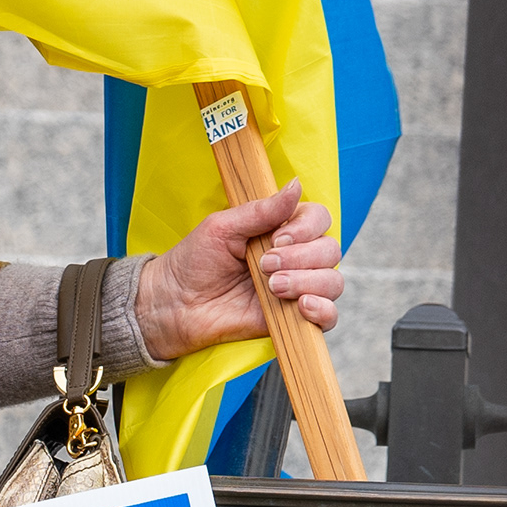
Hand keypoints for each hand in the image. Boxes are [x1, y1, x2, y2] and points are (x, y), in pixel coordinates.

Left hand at [132, 181, 343, 361]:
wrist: (174, 305)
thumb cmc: (193, 262)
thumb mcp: (223, 227)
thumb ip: (262, 211)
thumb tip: (296, 185)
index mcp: (281, 230)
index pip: (318, 219)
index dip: (306, 227)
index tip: (278, 238)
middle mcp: (295, 259)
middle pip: (329, 249)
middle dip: (301, 257)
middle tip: (265, 265)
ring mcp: (296, 290)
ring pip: (332, 281)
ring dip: (308, 281)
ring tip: (273, 286)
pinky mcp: (293, 321)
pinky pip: (329, 317)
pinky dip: (323, 311)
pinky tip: (301, 306)